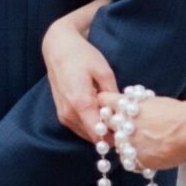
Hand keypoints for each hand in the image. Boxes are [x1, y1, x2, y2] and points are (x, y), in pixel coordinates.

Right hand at [42, 18, 117, 141]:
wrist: (58, 47)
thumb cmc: (82, 56)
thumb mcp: (104, 71)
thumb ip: (112, 94)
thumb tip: (122, 111)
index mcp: (80, 104)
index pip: (98, 135)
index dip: (114, 137)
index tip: (127, 132)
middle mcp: (69, 114)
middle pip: (93, 137)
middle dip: (109, 134)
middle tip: (124, 124)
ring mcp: (63, 115)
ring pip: (86, 133)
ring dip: (100, 129)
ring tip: (113, 116)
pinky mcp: (62, 113)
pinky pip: (79, 126)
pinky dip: (91, 124)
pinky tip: (101, 112)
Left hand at [97, 91, 185, 172]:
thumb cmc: (174, 112)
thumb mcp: (150, 101)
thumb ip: (135, 106)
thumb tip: (129, 108)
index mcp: (125, 106)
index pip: (103, 101)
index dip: (106, 104)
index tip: (110, 107)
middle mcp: (122, 125)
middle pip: (105, 124)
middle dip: (112, 125)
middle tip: (123, 126)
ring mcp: (127, 144)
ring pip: (117, 145)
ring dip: (125, 144)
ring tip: (143, 141)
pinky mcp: (136, 161)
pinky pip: (129, 161)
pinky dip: (136, 158)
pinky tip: (149, 152)